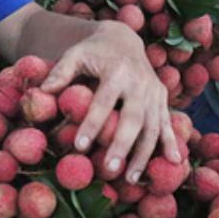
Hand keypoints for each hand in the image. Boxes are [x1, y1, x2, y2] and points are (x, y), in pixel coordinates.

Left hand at [41, 21, 179, 182]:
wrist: (123, 38)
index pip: (103, 102)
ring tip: (131, 179)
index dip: (92, 125)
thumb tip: (44, 91)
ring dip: (144, 154)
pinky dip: (171, 143)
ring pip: (152, 126)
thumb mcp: (75, 54)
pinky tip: (174, 162)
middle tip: (110, 170)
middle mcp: (140, 82)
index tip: (79, 147)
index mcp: (117, 71)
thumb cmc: (94, 51)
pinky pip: (167, 123)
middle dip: (122, 145)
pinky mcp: (162, 98)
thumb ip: (61, 72)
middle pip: (132, 118)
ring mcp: (154, 91)